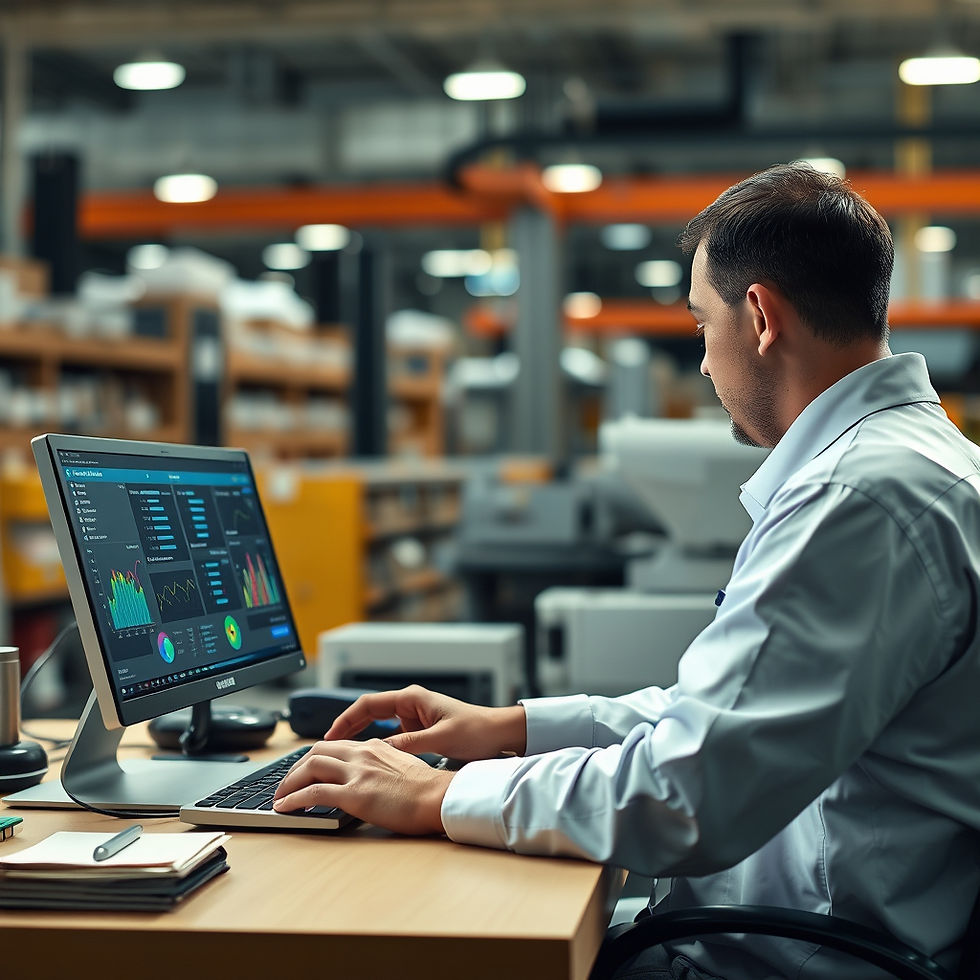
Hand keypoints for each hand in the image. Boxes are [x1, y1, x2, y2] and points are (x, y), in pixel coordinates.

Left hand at [272, 739, 454, 835]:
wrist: (440, 796)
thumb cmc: (429, 789)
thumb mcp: (403, 768)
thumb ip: (384, 767)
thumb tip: (374, 780)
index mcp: (374, 747)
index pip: (335, 746)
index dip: (315, 758)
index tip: (305, 770)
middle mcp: (362, 754)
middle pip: (316, 752)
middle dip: (295, 767)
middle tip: (286, 783)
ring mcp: (357, 773)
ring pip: (310, 768)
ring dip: (288, 782)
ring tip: (279, 797)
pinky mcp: (354, 794)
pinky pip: (314, 792)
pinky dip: (294, 799)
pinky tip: (284, 807)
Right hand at [324, 685, 526, 760]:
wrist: (499, 733)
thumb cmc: (476, 730)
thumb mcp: (439, 740)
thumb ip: (407, 744)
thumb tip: (377, 750)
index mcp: (412, 698)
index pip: (368, 704)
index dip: (345, 720)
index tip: (329, 736)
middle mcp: (410, 703)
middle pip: (368, 713)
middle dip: (347, 729)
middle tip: (327, 749)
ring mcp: (414, 716)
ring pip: (378, 725)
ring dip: (361, 738)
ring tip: (344, 758)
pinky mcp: (419, 729)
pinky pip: (391, 735)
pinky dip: (378, 745)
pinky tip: (370, 761)